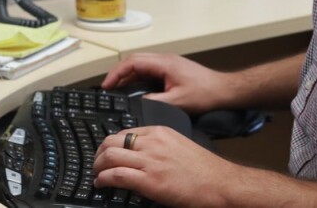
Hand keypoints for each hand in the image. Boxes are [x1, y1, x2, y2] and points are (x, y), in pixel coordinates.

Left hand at [94, 126, 237, 206]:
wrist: (220, 184)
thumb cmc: (205, 170)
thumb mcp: (180, 146)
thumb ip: (160, 147)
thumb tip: (143, 156)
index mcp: (160, 132)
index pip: (125, 132)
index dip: (111, 144)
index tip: (107, 152)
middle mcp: (152, 143)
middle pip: (112, 141)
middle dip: (100, 153)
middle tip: (97, 163)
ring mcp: (149, 161)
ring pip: (109, 156)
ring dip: (97, 166)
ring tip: (96, 174)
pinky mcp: (149, 181)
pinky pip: (116, 175)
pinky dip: (103, 179)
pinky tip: (101, 183)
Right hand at [101, 53, 227, 114]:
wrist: (224, 90)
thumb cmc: (205, 94)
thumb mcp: (177, 102)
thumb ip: (154, 101)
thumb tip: (136, 103)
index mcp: (164, 63)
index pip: (133, 62)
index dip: (117, 73)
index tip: (107, 85)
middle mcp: (164, 59)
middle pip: (134, 60)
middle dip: (118, 73)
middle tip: (108, 87)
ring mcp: (168, 63)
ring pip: (141, 64)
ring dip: (128, 75)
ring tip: (117, 89)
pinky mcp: (171, 69)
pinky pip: (149, 70)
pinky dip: (138, 78)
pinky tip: (134, 89)